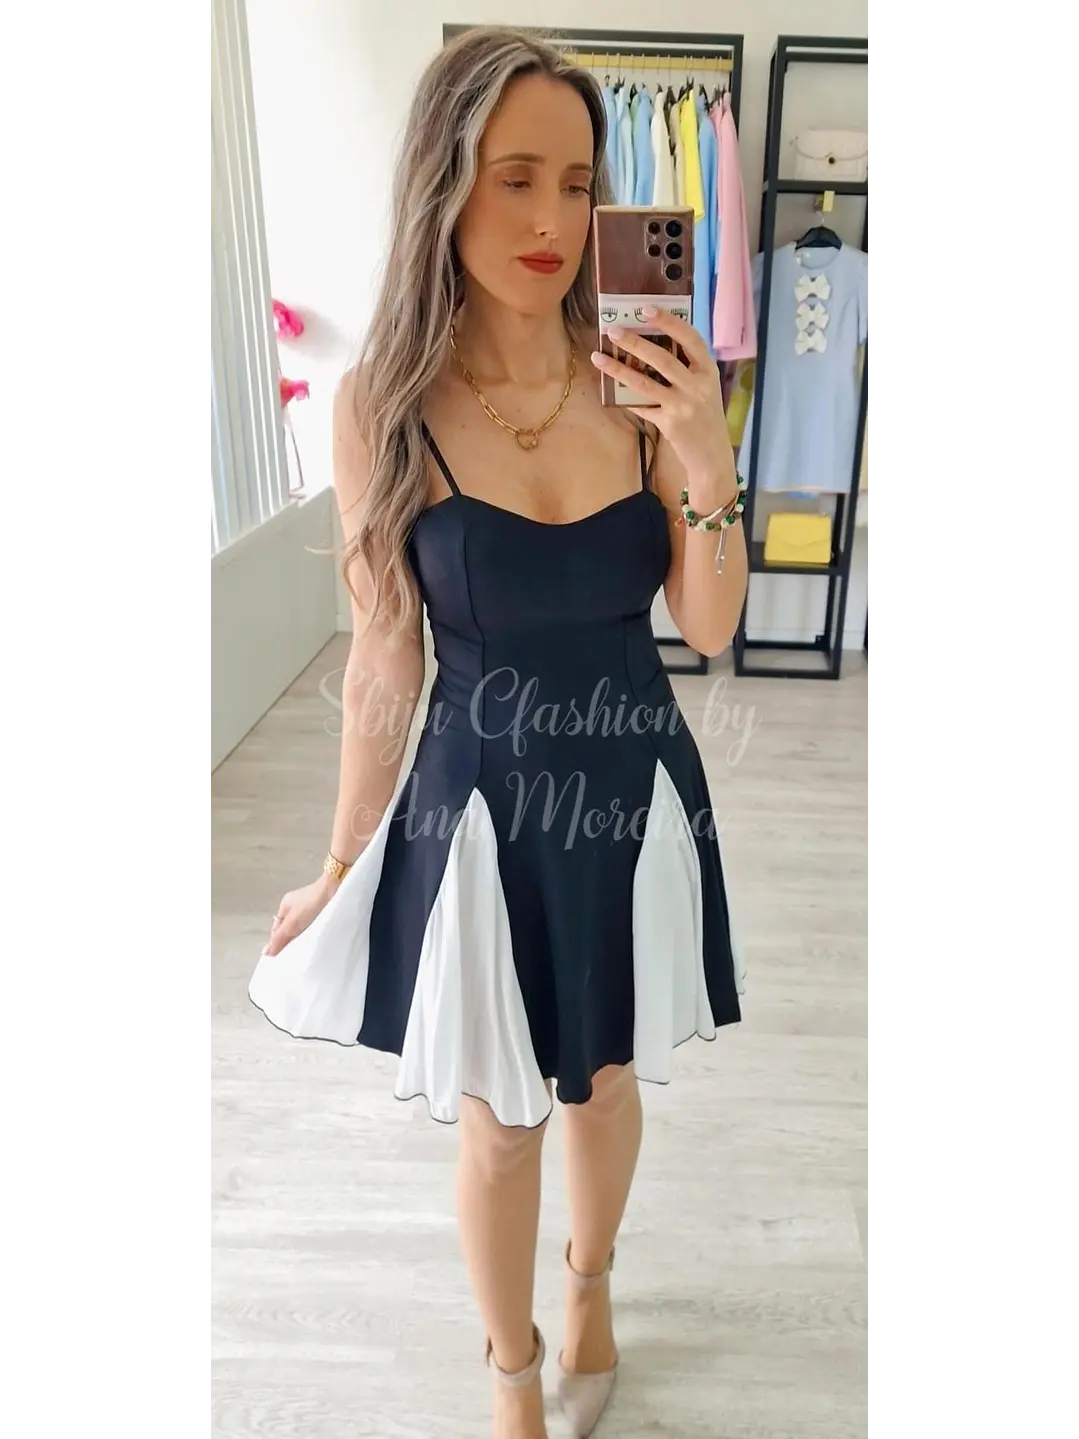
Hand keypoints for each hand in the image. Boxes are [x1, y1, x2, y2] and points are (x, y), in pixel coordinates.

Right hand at [265, 873, 336, 956]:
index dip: (278, 942)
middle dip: (291, 941)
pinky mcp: (323, 912)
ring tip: (306, 952)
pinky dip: (314, 934)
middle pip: (290, 929)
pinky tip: (316, 943)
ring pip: (303, 929)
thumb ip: (279, 938)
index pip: (277, 929)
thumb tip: (266, 954)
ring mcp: (311, 908)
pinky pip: (314, 927)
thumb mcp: (292, 922)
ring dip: (304, 938)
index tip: (281, 957)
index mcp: (286, 905)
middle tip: (294, 957)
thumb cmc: (311, 904)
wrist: (336, 889)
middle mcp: (297, 906)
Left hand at [590, 307, 736, 499]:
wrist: (712, 455)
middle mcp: (698, 386)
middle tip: (613, 331)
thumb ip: (687, 367)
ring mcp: (683, 406)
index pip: (690, 338)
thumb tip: (651, 343)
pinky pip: (641, 406)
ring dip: (619, 369)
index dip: (669, 321)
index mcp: (708, 370)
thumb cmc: (705, 415)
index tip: (647, 309)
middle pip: (663, 358)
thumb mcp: (705, 387)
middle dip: (635, 343)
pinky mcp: (670, 424)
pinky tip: (607, 387)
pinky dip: (625, 397)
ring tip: (598, 356)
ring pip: (645, 382)